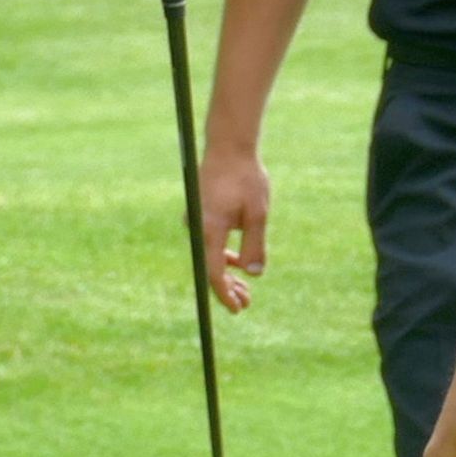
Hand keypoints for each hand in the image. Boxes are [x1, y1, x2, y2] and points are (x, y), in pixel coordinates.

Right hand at [199, 144, 269, 310]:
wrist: (228, 146)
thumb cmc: (245, 178)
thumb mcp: (258, 214)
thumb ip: (255, 246)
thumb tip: (255, 275)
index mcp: (210, 229)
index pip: (214, 272)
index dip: (226, 294)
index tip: (238, 309)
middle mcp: (198, 228)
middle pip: (210, 268)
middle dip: (228, 289)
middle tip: (247, 304)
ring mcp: (197, 222)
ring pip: (210, 257)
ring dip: (227, 274)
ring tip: (245, 290)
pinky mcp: (201, 215)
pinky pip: (210, 244)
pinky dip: (223, 256)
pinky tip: (238, 263)